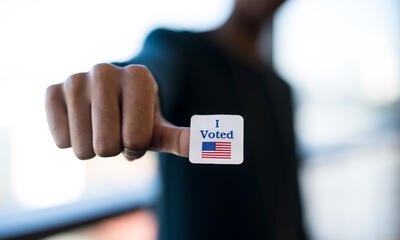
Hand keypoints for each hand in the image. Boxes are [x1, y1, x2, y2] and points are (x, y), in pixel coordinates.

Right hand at [45, 63, 188, 159]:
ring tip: (98, 127)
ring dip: (92, 148)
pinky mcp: (52, 90)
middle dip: (114, 149)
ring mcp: (76, 78)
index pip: (136, 138)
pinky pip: (60, 139)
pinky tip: (79, 122)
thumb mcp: (159, 126)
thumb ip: (179, 138)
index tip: (135, 130)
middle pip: (106, 146)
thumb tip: (201, 147)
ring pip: (81, 148)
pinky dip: (70, 141)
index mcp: (138, 75)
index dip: (136, 145)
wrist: (110, 97)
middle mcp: (105, 70)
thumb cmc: (138, 116)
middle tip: (116, 131)